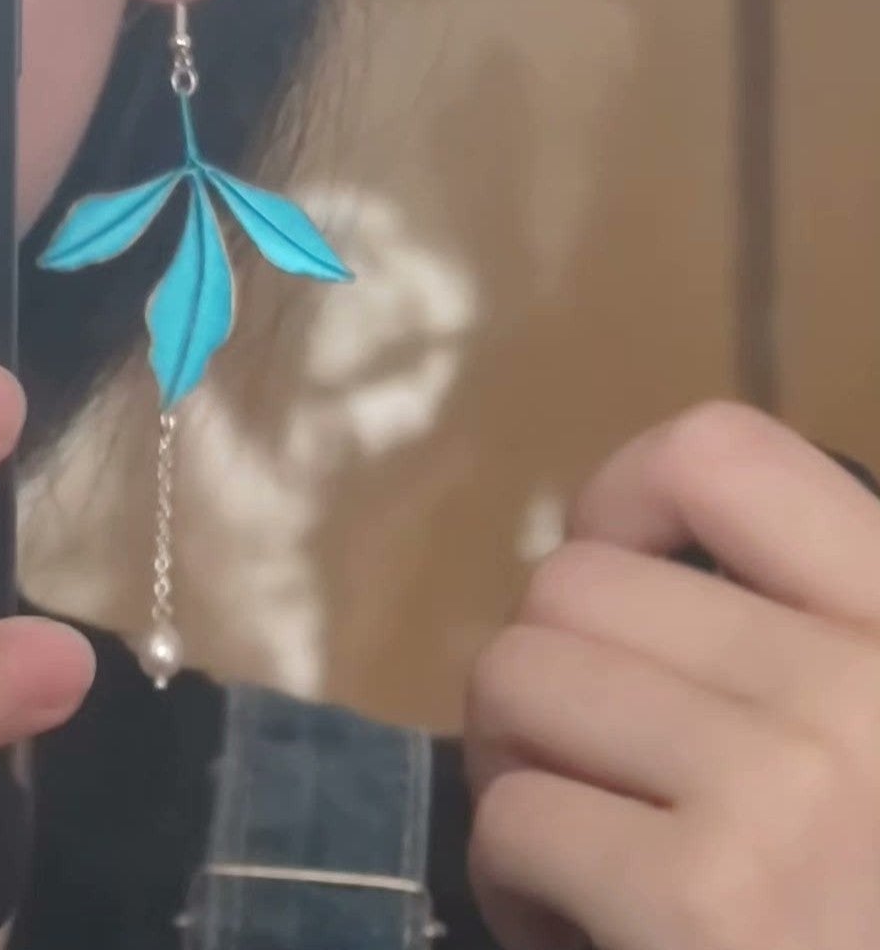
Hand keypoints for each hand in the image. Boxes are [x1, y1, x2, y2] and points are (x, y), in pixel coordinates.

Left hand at [464, 402, 879, 949]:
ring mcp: (788, 796)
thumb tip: (638, 564)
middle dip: (551, 669)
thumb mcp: (878, 748)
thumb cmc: (876, 903)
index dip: (621, 495)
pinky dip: (512, 879)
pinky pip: (512, 815)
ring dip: (516, 761)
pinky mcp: (706, 905)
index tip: (611, 566)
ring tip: (574, 835)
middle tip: (583, 758)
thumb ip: (811, 649)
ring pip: (516, 676)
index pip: (721, 452)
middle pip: (574, 584)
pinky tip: (572, 929)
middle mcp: (866, 693)